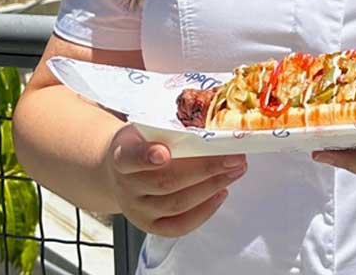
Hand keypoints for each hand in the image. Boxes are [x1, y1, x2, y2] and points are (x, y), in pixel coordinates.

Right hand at [104, 124, 245, 236]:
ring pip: (177, 204)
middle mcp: (127, 186)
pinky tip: (221, 193)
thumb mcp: (150, 130)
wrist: (121, 172)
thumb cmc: (144, 145)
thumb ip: (172, 133)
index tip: (163, 153)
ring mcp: (137, 209)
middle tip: (234, 158)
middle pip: (166, 181)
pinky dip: (205, 211)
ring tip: (235, 171)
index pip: (129, 158)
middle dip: (206, 169)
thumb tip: (215, 134)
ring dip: (212, 187)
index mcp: (122, 156)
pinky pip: (179, 226)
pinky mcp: (150, 225)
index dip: (146, 156)